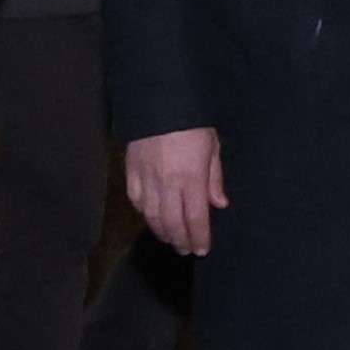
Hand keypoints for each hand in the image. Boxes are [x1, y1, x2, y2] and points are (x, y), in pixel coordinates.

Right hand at [123, 126, 224, 251]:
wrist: (158, 100)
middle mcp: (167, 183)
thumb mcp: (212, 146)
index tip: (202, 250)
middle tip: (186, 250)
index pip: (196, 218)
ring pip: (151, 216)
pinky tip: (151, 218)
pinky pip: (135, 200)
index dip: (199, 237)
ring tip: (170, 238)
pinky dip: (144, 214)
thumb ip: (215, 178)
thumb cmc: (192, 122)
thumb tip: (219, 204)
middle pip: (172, 223)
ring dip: (161, 231)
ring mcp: (146, 178)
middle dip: (180, 240)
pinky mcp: (130, 171)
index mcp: (191, 178)